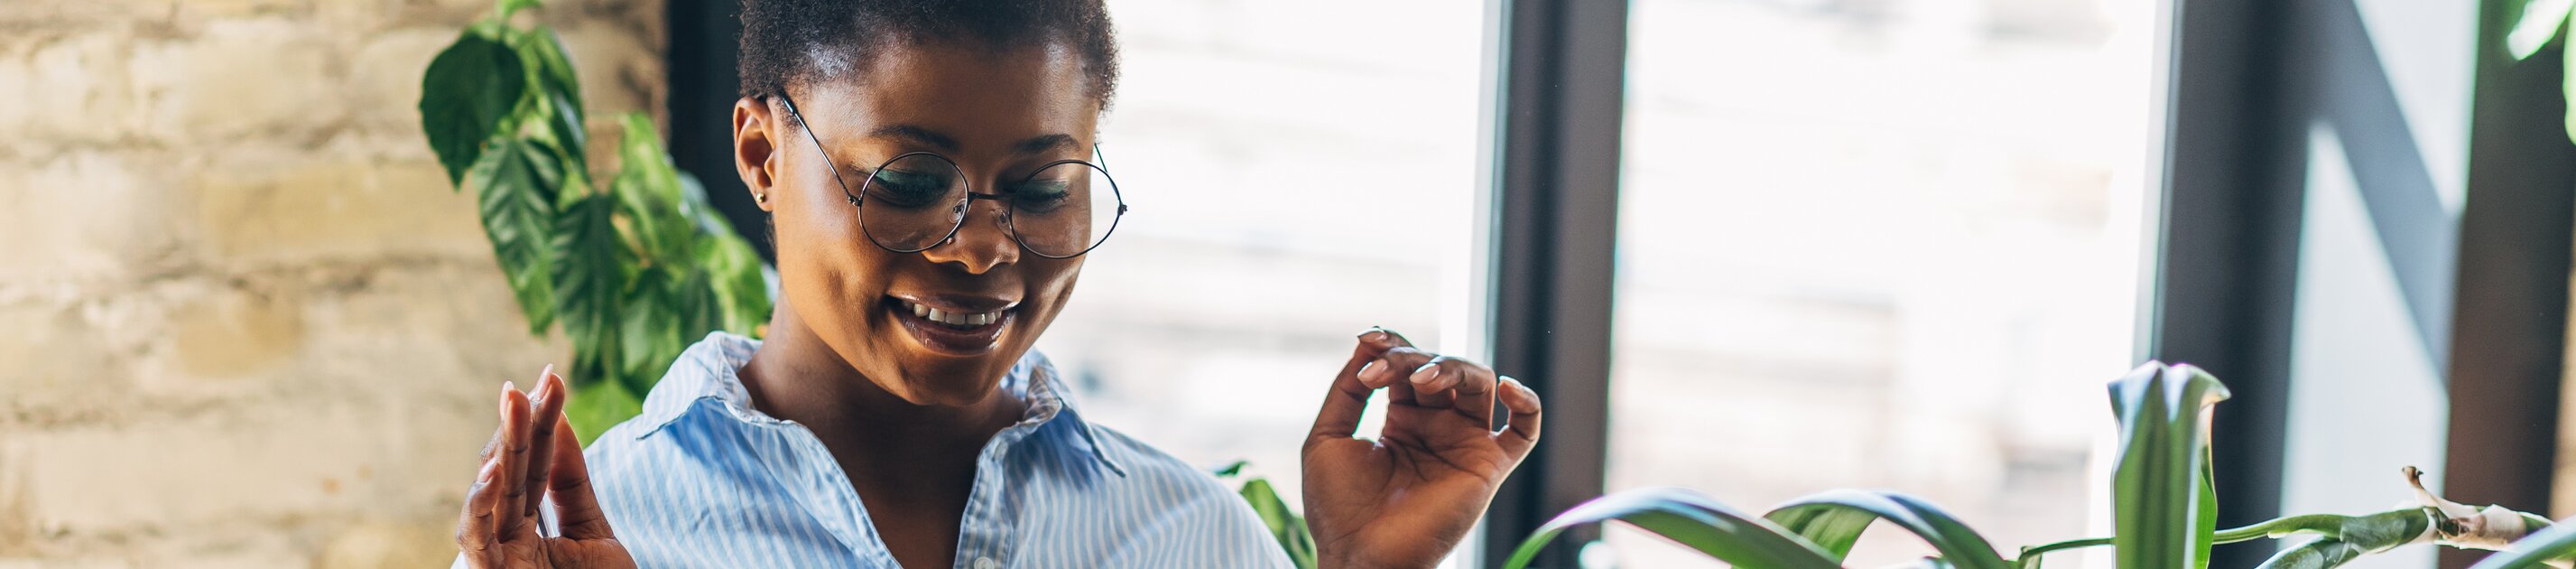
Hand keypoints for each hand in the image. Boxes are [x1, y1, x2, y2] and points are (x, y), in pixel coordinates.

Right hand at [455, 367, 634, 568]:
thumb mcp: (594, 535)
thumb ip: (572, 483)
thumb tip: (561, 421)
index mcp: (527, 523)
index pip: (535, 462)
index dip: (543, 419)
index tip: (553, 376)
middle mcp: (505, 535)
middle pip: (511, 469)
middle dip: (521, 422)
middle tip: (534, 378)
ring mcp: (494, 555)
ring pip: (490, 493)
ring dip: (503, 446)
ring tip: (514, 401)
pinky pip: (476, 539)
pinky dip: (480, 505)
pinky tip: (495, 471)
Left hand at [1303, 328, 1542, 568]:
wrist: (1357, 558)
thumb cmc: (1338, 509)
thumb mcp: (1328, 437)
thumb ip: (1347, 389)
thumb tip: (1369, 341)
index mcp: (1401, 419)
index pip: (1408, 363)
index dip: (1393, 344)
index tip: (1368, 340)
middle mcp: (1437, 428)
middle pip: (1440, 367)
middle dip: (1410, 359)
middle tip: (1379, 374)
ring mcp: (1464, 445)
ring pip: (1479, 383)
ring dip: (1451, 367)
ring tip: (1418, 380)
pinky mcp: (1488, 468)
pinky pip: (1525, 431)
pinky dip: (1527, 403)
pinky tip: (1506, 388)